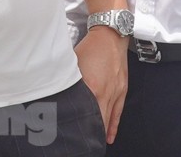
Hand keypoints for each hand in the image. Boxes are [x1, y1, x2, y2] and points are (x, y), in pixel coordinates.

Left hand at [74, 27, 128, 143]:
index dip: (79, 126)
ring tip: (94, 144)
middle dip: (90, 133)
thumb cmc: (91, 47)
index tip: (73, 135)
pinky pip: (118, 112)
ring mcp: (115, 92)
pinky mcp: (122, 89)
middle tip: (83, 144)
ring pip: (108, 119)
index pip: (85, 113)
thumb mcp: (73, 64)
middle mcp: (105, 92)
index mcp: (91, 86)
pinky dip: (113, 126)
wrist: (111, 35)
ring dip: (101, 132)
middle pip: (97, 119)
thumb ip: (68, 80)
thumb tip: (58, 91)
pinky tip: (110, 136)